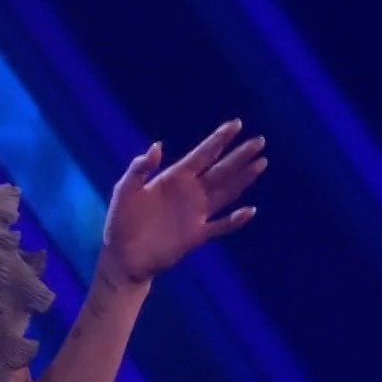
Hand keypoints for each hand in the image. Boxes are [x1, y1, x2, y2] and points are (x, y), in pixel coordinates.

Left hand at [98, 119, 265, 285]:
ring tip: (260, 163)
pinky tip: (249, 211)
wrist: (123, 256)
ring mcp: (195, 214)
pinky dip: (235, 220)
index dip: (219, 139)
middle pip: (220, 170)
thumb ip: (139, 169)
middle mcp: (189, 192)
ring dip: (243, 179)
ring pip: (226, 193)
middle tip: (259, 141)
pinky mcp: (197, 236)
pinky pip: (220, 226)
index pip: (202, 155)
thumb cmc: (120, 221)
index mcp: (173, 178)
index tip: (236, 124)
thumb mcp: (124, 191)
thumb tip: (157, 146)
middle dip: (239, 156)